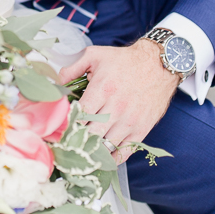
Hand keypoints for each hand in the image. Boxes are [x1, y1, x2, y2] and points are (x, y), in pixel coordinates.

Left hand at [58, 40, 179, 159]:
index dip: (68, 124)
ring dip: (93, 149)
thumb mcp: (95, 55)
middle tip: (68, 141)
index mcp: (102, 89)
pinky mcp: (142, 129)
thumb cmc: (124, 60)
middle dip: (77, 139)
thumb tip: (56, 84)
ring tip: (82, 150)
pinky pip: (124, 152)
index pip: (79, 115)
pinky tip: (102, 157)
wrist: (158, 64)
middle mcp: (116, 107)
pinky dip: (112, 158)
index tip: (61, 127)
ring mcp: (130, 121)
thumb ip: (72, 68)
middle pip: (90, 134)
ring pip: (105, 145)